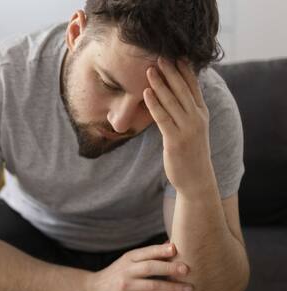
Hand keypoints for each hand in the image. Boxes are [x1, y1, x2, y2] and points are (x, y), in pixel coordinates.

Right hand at [86, 242, 193, 290]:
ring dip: (174, 288)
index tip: (176, 249)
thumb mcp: (127, 263)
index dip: (161, 250)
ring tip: (189, 289)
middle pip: (150, 267)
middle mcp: (126, 271)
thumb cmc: (114, 277)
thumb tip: (171, 245)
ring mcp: (127, 287)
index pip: (146, 252)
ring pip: (153, 286)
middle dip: (170, 268)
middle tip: (187, 270)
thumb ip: (147, 256)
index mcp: (128, 259)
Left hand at [144, 58, 215, 197]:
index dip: (184, 70)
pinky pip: (163, 117)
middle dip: (171, 71)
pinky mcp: (175, 140)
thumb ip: (185, 112)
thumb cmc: (190, 152)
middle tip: (159, 55)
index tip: (175, 54)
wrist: (196, 179)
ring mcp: (187, 128)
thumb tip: (172, 97)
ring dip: (160, 84)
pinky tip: (146, 92)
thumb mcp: (191, 128)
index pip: (193, 86)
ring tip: (149, 69)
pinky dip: (155, 103)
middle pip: (182, 89)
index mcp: (201, 112)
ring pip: (172, 101)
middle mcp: (197, 118)